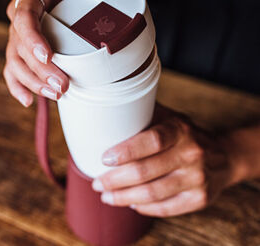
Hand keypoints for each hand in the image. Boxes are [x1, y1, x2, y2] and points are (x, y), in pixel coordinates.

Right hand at [3, 0, 140, 105]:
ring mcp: (16, 33)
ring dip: (33, 81)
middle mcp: (18, 14)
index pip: (25, 16)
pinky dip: (17, 86)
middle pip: (20, 47)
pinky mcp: (18, 46)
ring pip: (15, 61)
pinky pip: (11, 68)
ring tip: (56, 95)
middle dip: (40, 70)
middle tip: (63, 86)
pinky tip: (29, 102)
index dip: (33, 37)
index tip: (48, 56)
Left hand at [92, 104, 232, 216]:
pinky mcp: (200, 199)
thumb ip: (145, 116)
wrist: (224, 157)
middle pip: (145, 172)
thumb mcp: (170, 118)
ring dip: (123, 197)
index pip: (151, 141)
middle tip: (98, 183)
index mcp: (180, 130)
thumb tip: (108, 114)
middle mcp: (191, 154)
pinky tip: (130, 203)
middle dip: (115, 180)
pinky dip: (144, 208)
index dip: (126, 152)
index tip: (104, 159)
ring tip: (107, 196)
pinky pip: (165, 208)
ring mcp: (197, 179)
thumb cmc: (186, 135)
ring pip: (152, 194)